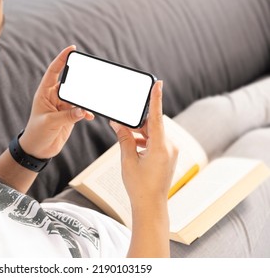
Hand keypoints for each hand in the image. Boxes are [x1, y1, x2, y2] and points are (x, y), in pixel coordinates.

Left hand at [20, 46, 93, 158]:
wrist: (38, 149)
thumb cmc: (37, 133)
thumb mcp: (50, 123)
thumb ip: (68, 116)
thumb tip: (83, 110)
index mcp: (45, 93)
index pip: (53, 72)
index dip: (62, 59)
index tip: (72, 49)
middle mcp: (54, 97)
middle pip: (70, 83)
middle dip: (80, 79)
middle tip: (91, 76)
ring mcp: (63, 106)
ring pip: (78, 97)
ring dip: (85, 99)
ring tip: (93, 100)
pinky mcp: (70, 116)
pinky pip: (81, 110)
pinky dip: (87, 112)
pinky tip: (90, 116)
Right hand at [110, 81, 177, 206]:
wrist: (151, 205)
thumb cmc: (139, 185)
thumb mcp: (128, 160)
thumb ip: (124, 138)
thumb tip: (118, 124)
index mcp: (160, 146)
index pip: (157, 117)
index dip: (156, 99)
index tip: (159, 83)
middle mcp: (169, 146)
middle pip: (153, 125)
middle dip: (137, 122)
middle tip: (121, 121)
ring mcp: (170, 152)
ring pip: (154, 134)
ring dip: (140, 133)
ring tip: (125, 137)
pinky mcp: (168, 156)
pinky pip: (156, 141)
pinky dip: (144, 140)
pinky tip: (133, 145)